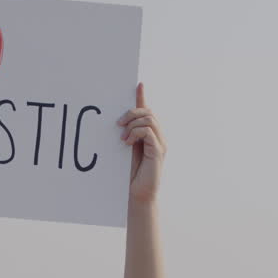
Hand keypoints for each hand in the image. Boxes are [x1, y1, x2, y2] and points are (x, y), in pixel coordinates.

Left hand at [118, 83, 164, 202]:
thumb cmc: (129, 175)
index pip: (147, 112)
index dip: (142, 97)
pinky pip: (148, 131)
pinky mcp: (159, 150)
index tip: (138, 84)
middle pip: (148, 112)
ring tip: (122, 138)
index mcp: (149, 135)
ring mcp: (160, 143)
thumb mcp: (125, 150)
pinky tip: (127, 143)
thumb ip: (125, 136)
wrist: (137, 194)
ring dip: (132, 124)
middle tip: (118, 124)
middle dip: (132, 113)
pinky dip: (136, 133)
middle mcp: (158, 136)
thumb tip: (116, 124)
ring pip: (149, 119)